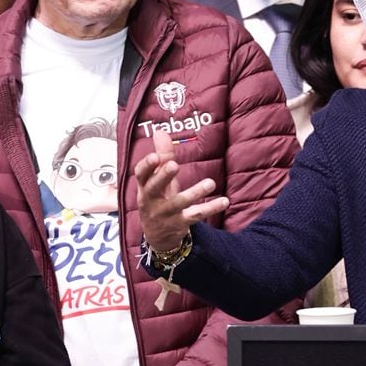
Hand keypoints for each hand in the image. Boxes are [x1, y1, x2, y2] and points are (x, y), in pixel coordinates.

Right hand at [133, 130, 229, 254]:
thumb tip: (159, 131)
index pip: (141, 175)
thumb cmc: (158, 198)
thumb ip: (162, 155)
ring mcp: (165, 213)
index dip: (146, 166)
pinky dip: (211, 208)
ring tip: (211, 183)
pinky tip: (224, 201)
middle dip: (163, 176)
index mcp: (144, 186)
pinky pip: (196, 215)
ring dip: (195, 192)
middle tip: (174, 165)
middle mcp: (151, 200)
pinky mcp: (180, 223)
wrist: (157, 235)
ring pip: (179, 203)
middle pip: (154, 188)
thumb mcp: (158, 179)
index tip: (154, 156)